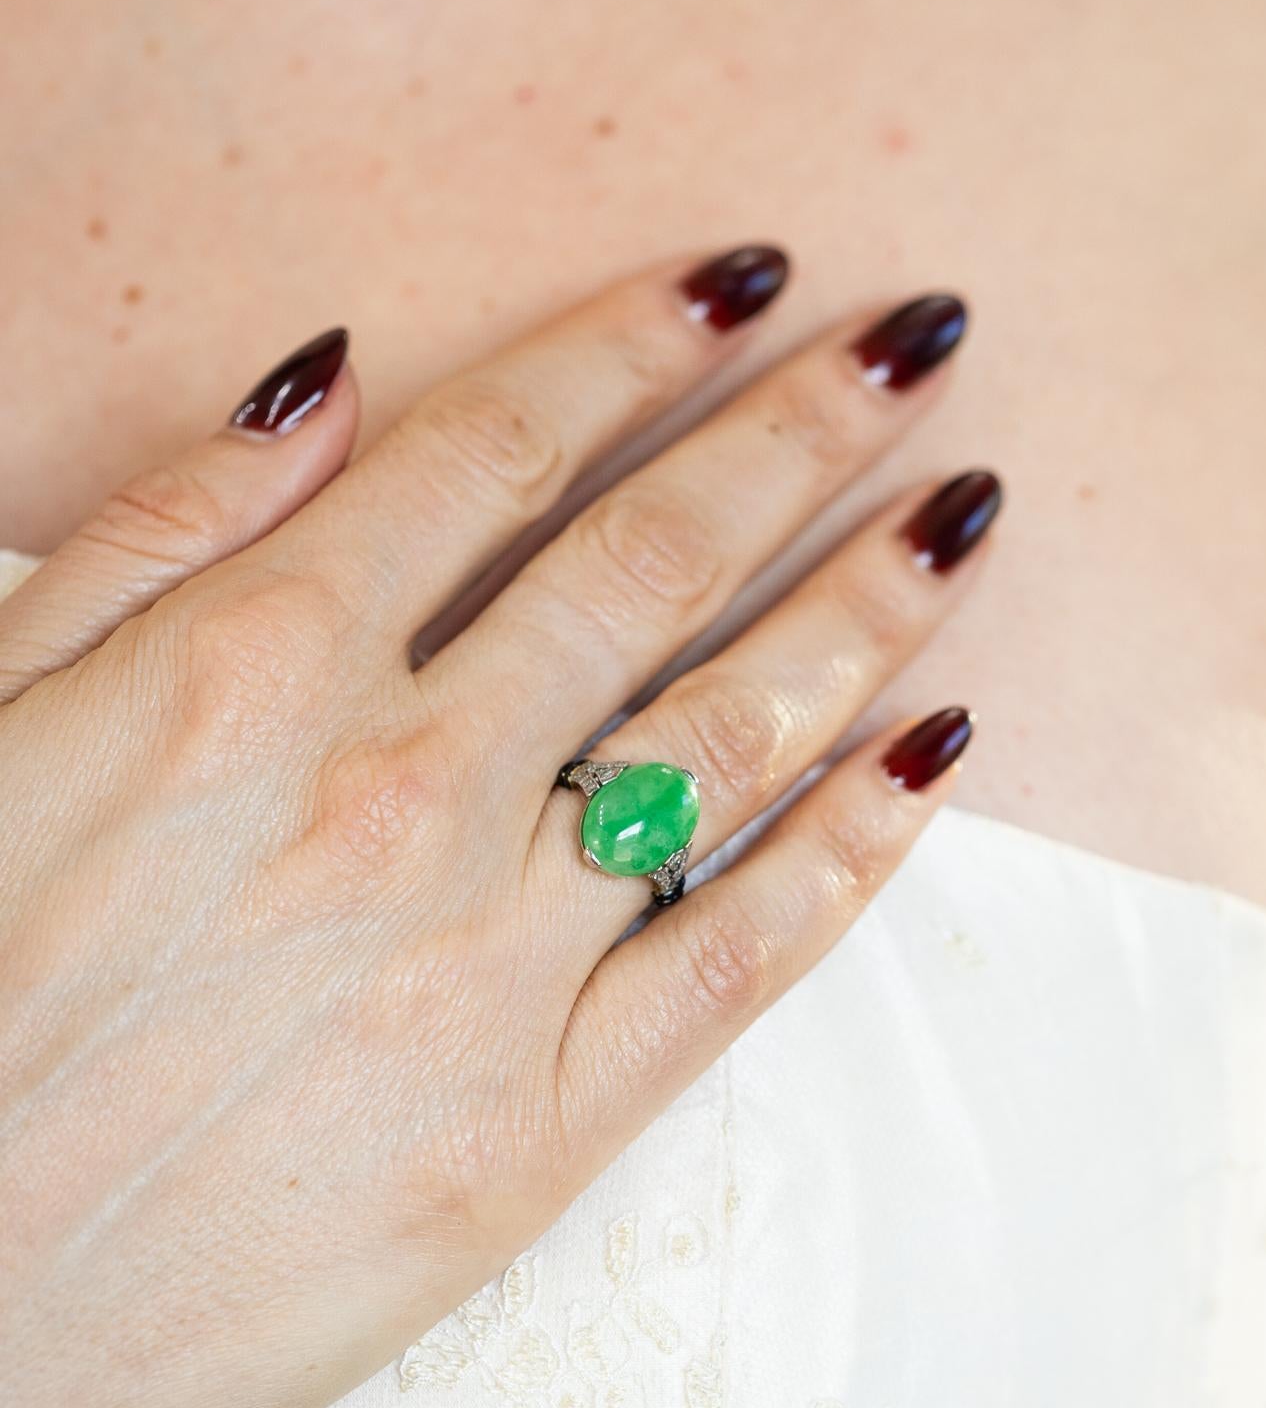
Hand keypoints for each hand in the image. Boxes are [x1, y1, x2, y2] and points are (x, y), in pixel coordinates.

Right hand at [0, 248, 997, 1407]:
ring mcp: (488, 960)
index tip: (745, 279)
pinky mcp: (537, 1127)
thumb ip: (163, 534)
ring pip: (725, 742)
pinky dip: (850, 851)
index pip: (499, 449)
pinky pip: (739, 961)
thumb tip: (329, 378)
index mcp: (258, 666)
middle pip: (652, 564)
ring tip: (961, 520)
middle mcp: (404, 788)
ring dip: (861, 609)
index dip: (635, 341)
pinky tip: (930, 759)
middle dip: (799, 433)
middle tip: (919, 350)